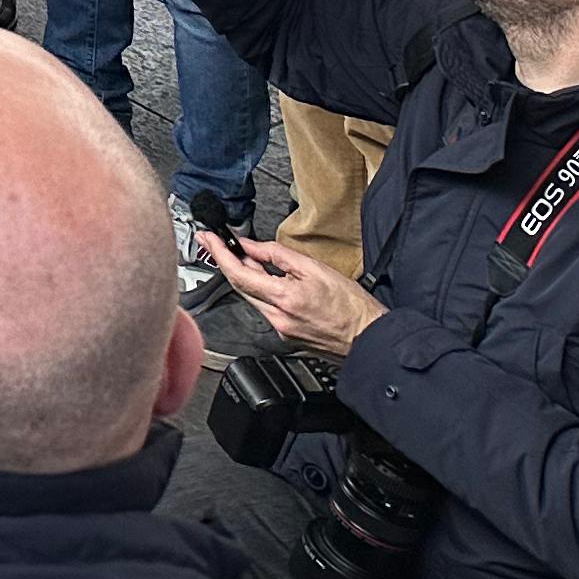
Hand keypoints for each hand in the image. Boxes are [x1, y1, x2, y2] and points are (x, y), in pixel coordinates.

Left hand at [197, 229, 387, 357]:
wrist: (371, 339)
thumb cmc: (352, 307)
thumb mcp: (314, 268)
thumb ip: (278, 255)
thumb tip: (251, 246)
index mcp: (283, 299)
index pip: (237, 274)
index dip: (218, 254)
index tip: (207, 239)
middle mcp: (277, 319)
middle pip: (240, 287)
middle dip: (225, 262)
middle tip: (216, 242)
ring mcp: (281, 331)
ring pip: (252, 298)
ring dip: (245, 275)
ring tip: (245, 255)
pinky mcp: (287, 338)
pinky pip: (266, 309)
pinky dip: (261, 291)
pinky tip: (265, 278)